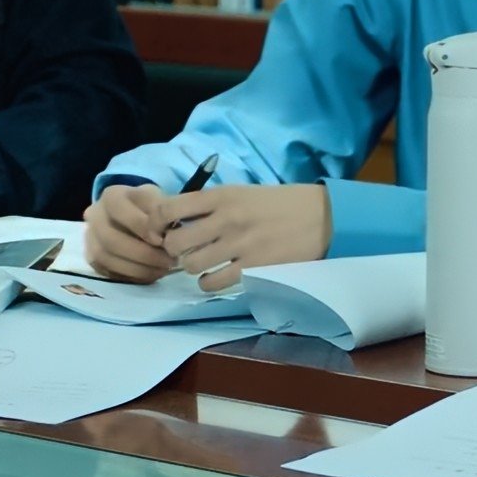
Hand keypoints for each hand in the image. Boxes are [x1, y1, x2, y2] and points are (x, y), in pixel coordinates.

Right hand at [85, 183, 177, 280]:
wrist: (136, 217)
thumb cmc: (150, 207)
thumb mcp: (158, 200)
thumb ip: (161, 211)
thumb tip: (167, 231)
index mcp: (111, 197)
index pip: (119, 210)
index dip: (141, 226)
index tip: (163, 240)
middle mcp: (94, 217)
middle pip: (110, 239)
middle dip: (143, 254)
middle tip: (168, 261)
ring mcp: (90, 239)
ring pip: (106, 258)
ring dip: (138, 268)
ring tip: (163, 270)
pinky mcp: (93, 260)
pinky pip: (108, 272)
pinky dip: (133, 276)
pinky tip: (152, 274)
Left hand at [163, 183, 329, 290]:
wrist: (321, 216)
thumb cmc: (279, 204)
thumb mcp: (242, 193)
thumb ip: (211, 205)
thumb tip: (176, 220)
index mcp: (221, 196)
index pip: (169, 208)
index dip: (155, 224)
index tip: (160, 232)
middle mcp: (225, 219)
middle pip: (175, 242)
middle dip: (173, 250)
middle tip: (183, 252)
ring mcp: (239, 245)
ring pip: (191, 265)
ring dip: (192, 268)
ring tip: (202, 265)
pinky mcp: (253, 268)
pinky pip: (213, 283)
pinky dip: (208, 283)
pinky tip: (216, 277)